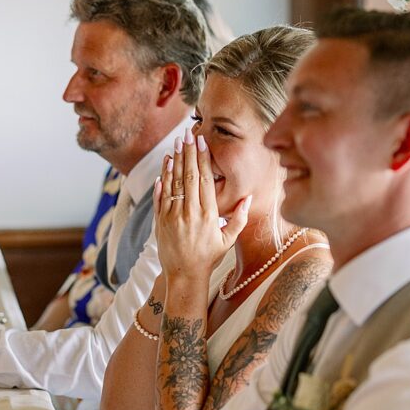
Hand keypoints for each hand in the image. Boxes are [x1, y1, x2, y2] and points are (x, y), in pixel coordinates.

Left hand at [154, 134, 250, 286]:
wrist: (185, 275)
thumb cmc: (209, 256)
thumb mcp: (228, 239)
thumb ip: (239, 218)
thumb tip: (248, 197)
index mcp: (208, 214)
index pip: (205, 180)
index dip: (203, 159)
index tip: (202, 142)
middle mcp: (190, 213)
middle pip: (189, 176)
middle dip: (188, 153)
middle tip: (188, 134)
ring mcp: (174, 216)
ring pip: (174, 183)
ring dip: (175, 161)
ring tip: (177, 144)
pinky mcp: (161, 221)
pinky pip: (161, 196)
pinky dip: (162, 180)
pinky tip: (166, 165)